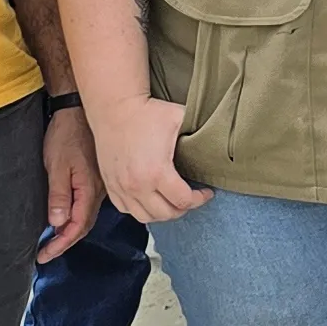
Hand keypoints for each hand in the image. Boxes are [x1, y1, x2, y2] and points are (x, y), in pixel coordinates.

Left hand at [36, 108, 101, 262]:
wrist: (77, 110)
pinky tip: (67, 218)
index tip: (44, 255)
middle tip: (46, 252)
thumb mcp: (57, 166)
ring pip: (87, 215)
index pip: (77, 226)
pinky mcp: (96, 178)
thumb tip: (59, 223)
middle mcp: (100, 191)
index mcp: (90, 189)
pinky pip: (88, 205)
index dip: (61, 244)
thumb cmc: (67, 135)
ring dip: (71, 230)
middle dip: (65, 242)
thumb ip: (59, 196)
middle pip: (85, 225)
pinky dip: (77, 217)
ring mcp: (100, 185)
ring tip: (54, 240)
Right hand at [91, 92, 212, 223]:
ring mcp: (121, 187)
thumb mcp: (180, 118)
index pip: (183, 201)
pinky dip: (141, 210)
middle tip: (191, 197)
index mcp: (156, 172)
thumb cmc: (147, 113)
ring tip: (172, 202)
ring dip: (163, 213)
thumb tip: (216, 140)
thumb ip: (199, 132)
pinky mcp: (111, 185)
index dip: (199, 199)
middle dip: (183, 208)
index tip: (205, 192)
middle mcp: (137, 185)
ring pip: (146, 217)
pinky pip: (126, 210)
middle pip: (166, 213)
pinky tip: (151, 200)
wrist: (115, 108)